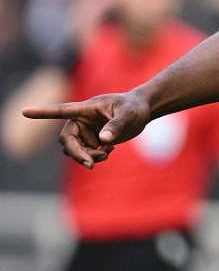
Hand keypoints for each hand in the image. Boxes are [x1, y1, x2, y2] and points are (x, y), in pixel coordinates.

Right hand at [22, 93, 151, 168]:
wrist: (142, 112)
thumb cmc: (134, 107)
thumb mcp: (129, 114)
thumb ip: (116, 125)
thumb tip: (103, 141)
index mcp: (85, 108)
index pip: (60, 110)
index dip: (43, 113)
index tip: (24, 112)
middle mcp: (81, 120)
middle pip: (67, 140)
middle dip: (77, 153)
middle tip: (91, 163)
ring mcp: (85, 131)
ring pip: (75, 150)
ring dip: (86, 157)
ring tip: (105, 155)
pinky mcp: (91, 141)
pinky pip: (84, 154)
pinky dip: (94, 157)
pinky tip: (108, 152)